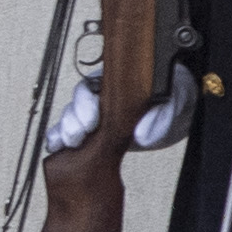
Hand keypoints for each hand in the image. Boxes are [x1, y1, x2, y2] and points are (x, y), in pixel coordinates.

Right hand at [45, 81, 189, 154]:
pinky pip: (69, 133)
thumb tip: (142, 135)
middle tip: (76, 136)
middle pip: (76, 104)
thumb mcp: (175, 103)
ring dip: (64, 131)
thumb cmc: (173, 99)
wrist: (175, 115)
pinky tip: (56, 147)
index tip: (91, 119)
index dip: (85, 102)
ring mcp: (95, 115)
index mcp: (117, 83)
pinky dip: (59, 139)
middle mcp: (101, 97)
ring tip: (65, 144)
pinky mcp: (93, 133)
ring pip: (69, 119)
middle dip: (72, 121)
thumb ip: (161, 118)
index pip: (92, 86)